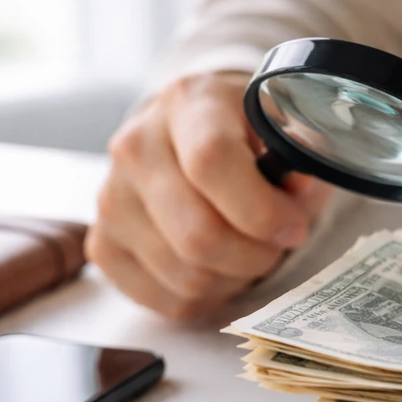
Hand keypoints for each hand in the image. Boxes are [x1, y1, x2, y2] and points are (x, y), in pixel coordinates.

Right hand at [86, 72, 332, 318]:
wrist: (190, 134)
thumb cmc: (247, 136)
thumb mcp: (281, 129)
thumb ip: (298, 158)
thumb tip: (298, 191)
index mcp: (188, 102)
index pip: (212, 162)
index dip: (262, 210)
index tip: (293, 226)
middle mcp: (137, 146)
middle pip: (198, 233)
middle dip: (255, 255)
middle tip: (275, 246)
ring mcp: (112, 198)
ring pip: (186, 275)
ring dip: (233, 278)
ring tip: (246, 252)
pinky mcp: (103, 245)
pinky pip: (166, 299)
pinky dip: (205, 296)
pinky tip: (218, 267)